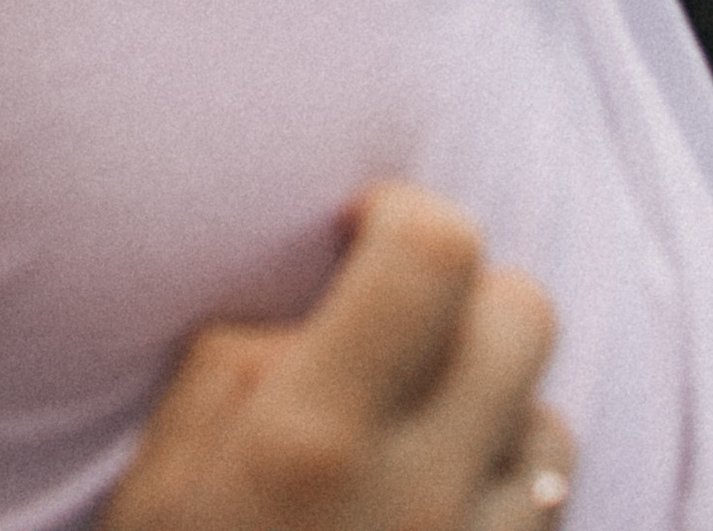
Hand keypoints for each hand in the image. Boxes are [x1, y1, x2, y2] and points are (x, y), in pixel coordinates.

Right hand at [101, 185, 572, 530]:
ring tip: (417, 434)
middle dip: (468, 294)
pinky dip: (508, 498)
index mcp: (315, 435)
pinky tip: (439, 515)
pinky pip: (548, 520)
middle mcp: (421, 493)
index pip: (434, 249)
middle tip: (398, 323)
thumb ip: (247, 365)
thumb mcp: (161, 477)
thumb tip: (330, 305)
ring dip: (497, 408)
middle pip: (525, 312)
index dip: (402, 212)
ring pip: (551, 421)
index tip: (360, 233)